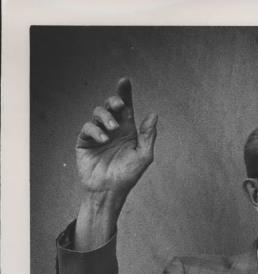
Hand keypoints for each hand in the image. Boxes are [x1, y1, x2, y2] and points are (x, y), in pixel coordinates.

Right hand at [76, 77, 157, 202]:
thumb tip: (154, 114)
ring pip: (98, 113)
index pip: (126, 107)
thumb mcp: (143, 155)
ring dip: (106, 117)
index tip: (125, 80)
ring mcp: (98, 134)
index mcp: (128, 130)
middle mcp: (113, 129)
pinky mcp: (85, 141)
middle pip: (110, 105)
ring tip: (113, 129)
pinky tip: (103, 139)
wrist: (109, 190)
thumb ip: (148, 135)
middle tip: (119, 105)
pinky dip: (95, 130)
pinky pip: (87, 128)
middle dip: (114, 100)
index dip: (125, 93)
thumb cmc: (129, 175)